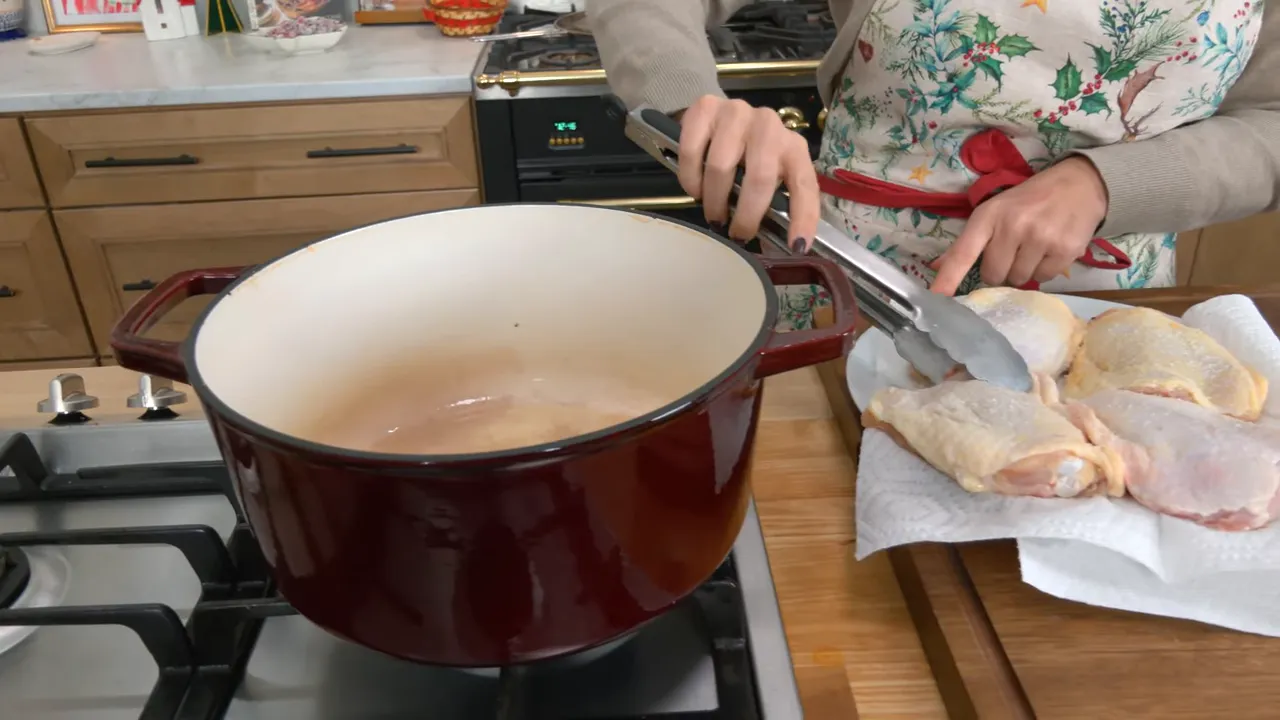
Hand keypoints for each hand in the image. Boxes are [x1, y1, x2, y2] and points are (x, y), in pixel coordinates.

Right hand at [677, 95, 819, 247]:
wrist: (720, 116)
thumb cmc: (748, 156)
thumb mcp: (771, 177)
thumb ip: (775, 205)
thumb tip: (782, 247)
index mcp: (793, 148)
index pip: (805, 184)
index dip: (803, 217)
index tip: (796, 247)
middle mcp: (769, 126)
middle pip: (759, 178)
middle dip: (745, 215)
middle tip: (736, 233)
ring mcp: (736, 113)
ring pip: (720, 167)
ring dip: (713, 200)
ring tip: (713, 211)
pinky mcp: (705, 108)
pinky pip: (692, 151)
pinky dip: (689, 178)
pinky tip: (695, 188)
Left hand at [930, 157, 1109, 294]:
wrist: (1079, 184)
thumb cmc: (1029, 200)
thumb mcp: (996, 210)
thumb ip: (969, 241)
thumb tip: (937, 266)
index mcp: (989, 215)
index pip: (963, 252)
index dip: (948, 278)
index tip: (936, 298)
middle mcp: (1013, 226)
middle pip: (993, 275)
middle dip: (999, 271)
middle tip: (1012, 253)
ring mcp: (1041, 238)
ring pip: (1019, 279)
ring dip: (1023, 271)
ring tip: (1033, 248)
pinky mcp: (1065, 250)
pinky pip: (1044, 278)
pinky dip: (1044, 270)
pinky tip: (1050, 249)